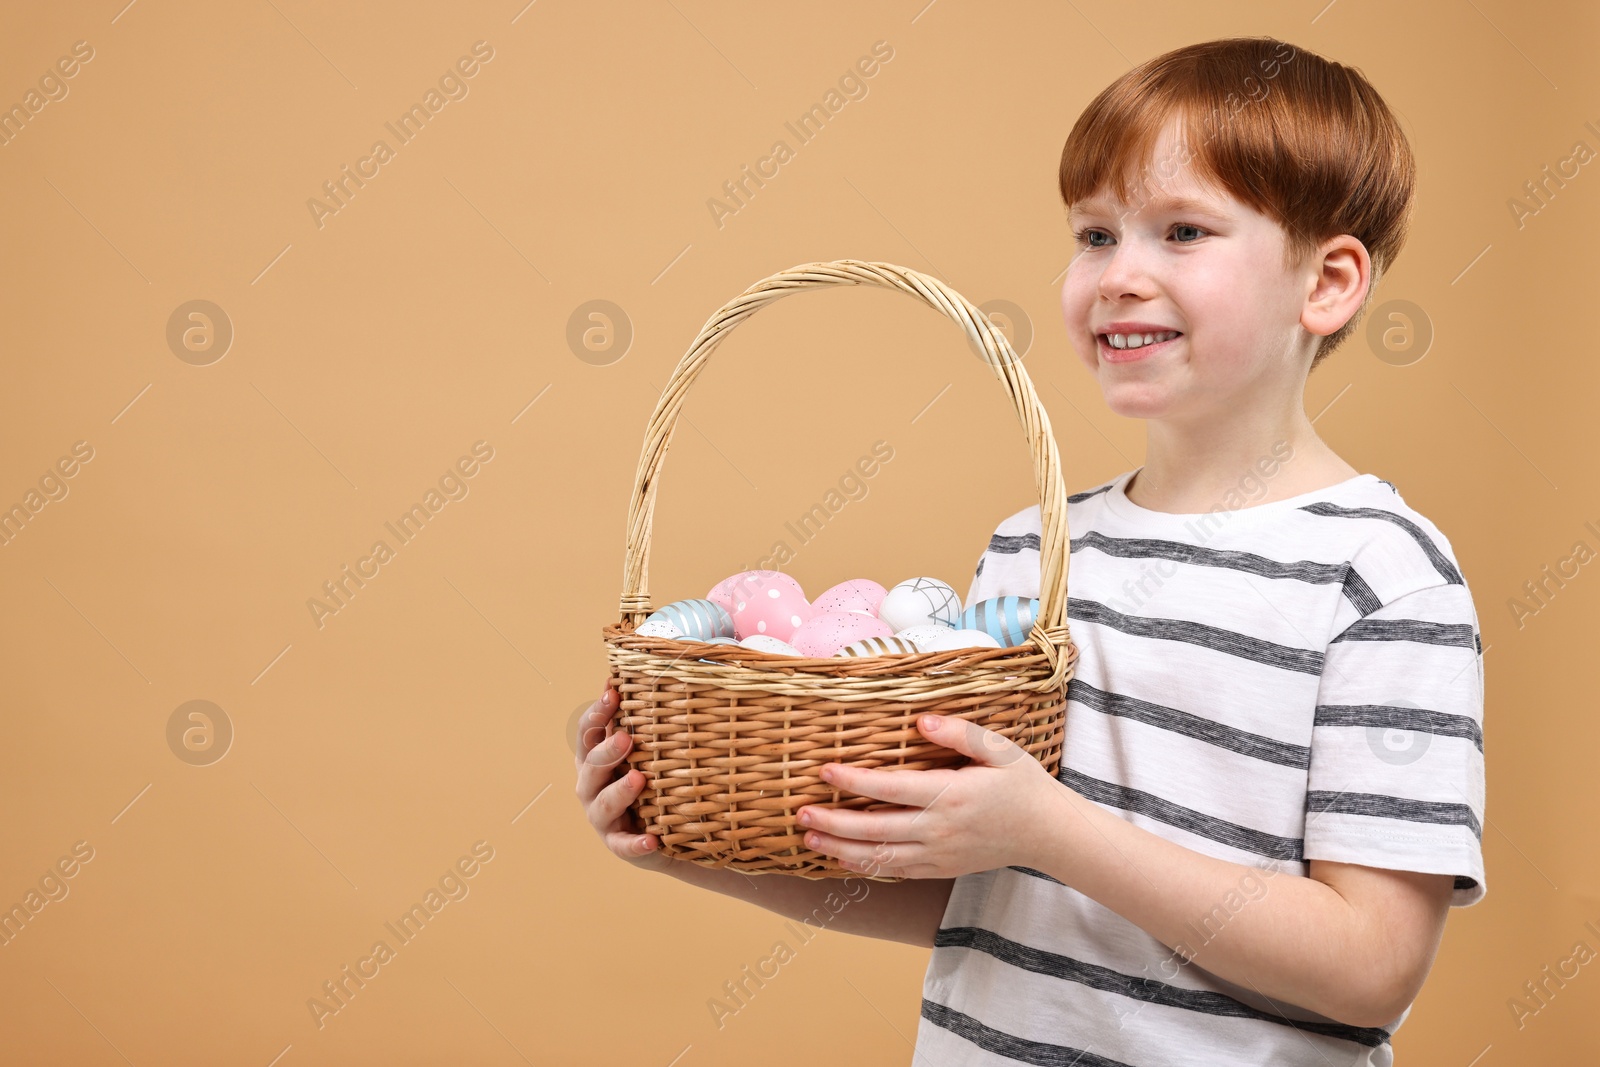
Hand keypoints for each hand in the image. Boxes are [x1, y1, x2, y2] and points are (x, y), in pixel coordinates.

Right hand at [573, 676, 670, 871]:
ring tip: (639, 780)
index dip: (597, 714)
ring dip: (620, 792)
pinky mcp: (620, 845)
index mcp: (593, 761)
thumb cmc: (645, 781)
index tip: (614, 694)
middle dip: (607, 752)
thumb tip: (622, 676)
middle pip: (591, 768)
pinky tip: (651, 839)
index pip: (586, 734)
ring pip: (603, 805)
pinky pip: (625, 846)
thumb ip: (629, 721)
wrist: (661, 833)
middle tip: (628, 738)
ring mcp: (603, 819)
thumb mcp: (637, 751)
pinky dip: (636, 844)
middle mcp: (591, 788)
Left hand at [795, 714, 1063, 878]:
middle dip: (833, 823)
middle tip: (800, 814)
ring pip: (880, 857)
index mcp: (950, 795)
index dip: (854, 782)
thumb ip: (959, 732)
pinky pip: (896, 871)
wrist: (1048, 834)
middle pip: (874, 829)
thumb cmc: (1024, 785)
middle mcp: (939, 830)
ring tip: (809, 841)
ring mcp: (939, 854)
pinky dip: (867, 867)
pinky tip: (844, 859)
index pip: (890, 789)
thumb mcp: (1000, 749)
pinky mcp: (941, 869)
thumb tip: (921, 719)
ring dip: (841, 850)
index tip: (825, 772)